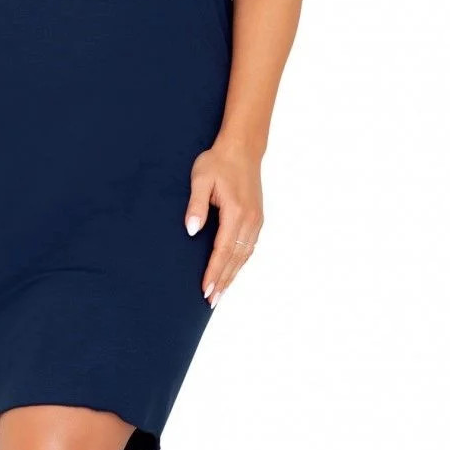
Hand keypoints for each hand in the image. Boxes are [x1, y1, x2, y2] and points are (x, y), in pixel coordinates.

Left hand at [184, 140, 263, 307]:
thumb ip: (196, 205)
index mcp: (236, 212)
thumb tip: (191, 230)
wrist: (242, 149)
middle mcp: (250, 220)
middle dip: (223, 281)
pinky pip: (249, 247)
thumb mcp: (201, 178)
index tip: (206, 289)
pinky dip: (241, 263)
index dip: (214, 272)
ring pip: (245, 255)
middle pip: (236, 258)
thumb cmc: (219, 161)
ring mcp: (256, 220)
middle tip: (211, 300)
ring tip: (221, 293)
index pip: (223, 250)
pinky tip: (233, 271)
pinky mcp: (257, 218)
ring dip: (233, 275)